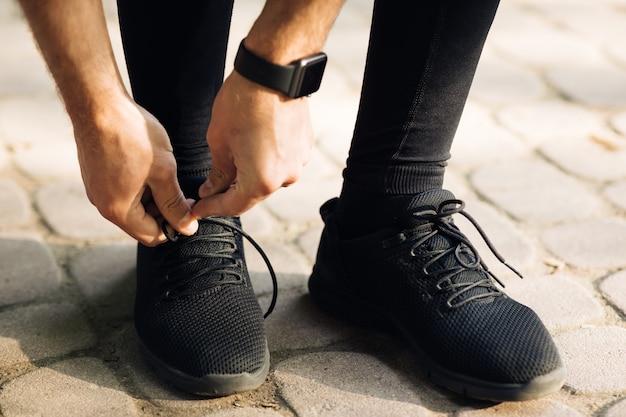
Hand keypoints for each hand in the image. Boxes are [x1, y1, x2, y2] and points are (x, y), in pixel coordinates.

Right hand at [74, 96, 197, 245]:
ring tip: (166, 173)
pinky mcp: (95, 176)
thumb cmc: (131, 135)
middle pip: (142, 223)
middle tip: (182, 191)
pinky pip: (122, 191)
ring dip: (153, 197)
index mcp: (118, 210)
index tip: (190, 208)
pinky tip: (150, 165)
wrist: (97, 103)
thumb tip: (187, 228)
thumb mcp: (163, 171)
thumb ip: (175, 203)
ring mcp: (97, 190)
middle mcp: (103, 205)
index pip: (152, 236)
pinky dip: (140, 186)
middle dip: (165, 211)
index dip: (175, 226)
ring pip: (133, 206)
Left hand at [192, 72, 313, 216]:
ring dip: (249, 176)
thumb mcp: (219, 139)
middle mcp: (285, 177)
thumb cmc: (243, 101)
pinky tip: (251, 147)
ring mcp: (298, 162)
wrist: (274, 71)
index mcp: (261, 181)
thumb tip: (213, 189)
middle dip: (230, 192)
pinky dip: (265, 161)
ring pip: (268, 179)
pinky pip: (281, 163)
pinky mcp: (304, 147)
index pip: (233, 206)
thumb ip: (218, 172)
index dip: (212, 209)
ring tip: (231, 162)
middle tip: (209, 189)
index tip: (198, 209)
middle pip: (253, 195)